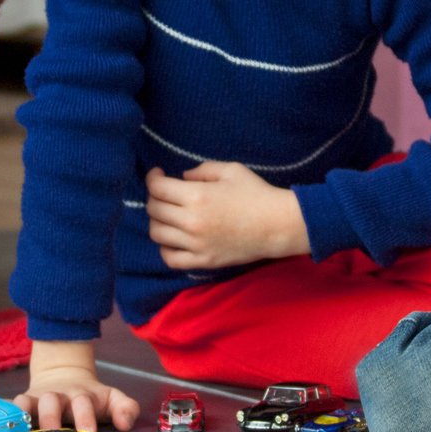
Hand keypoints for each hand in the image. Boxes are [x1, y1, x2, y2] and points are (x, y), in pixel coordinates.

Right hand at [13, 339, 139, 431]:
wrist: (65, 375)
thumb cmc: (90, 398)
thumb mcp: (111, 399)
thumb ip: (125, 408)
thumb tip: (126, 423)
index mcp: (82, 397)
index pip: (84, 405)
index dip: (85, 419)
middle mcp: (59, 397)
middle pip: (53, 404)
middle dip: (52, 421)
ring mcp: (39, 399)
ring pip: (30, 403)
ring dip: (26, 417)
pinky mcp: (24, 402)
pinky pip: (13, 405)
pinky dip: (9, 412)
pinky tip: (5, 424)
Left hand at [144, 162, 308, 269]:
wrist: (278, 225)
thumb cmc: (256, 193)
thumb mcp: (230, 170)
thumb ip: (202, 170)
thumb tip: (181, 178)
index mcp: (196, 196)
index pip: (157, 188)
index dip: (152, 178)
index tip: (158, 175)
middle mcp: (191, 221)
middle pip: (154, 210)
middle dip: (155, 197)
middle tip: (165, 194)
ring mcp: (196, 244)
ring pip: (157, 234)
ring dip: (158, 221)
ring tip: (169, 215)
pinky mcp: (203, 261)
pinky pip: (170, 258)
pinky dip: (165, 248)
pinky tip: (173, 239)